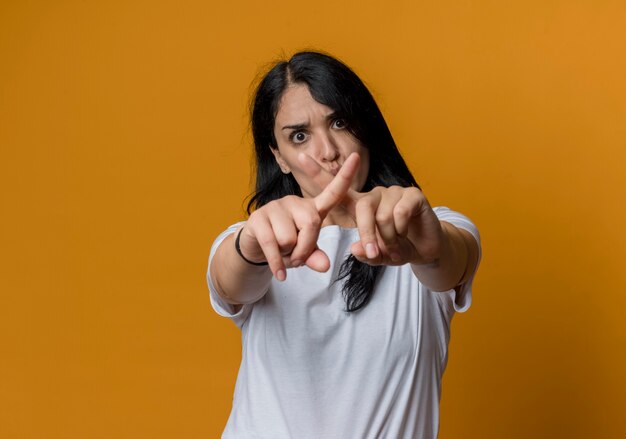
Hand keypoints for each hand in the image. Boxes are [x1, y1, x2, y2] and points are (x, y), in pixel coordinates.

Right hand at [237, 153, 361, 280]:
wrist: (255, 246)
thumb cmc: (286, 246)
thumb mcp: (304, 252)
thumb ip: (316, 256)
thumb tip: (325, 265)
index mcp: (312, 208)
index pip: (332, 192)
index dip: (344, 176)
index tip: (356, 156)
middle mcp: (295, 202)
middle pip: (311, 225)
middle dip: (305, 249)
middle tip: (296, 256)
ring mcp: (275, 208)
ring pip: (289, 238)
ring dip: (287, 255)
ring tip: (282, 251)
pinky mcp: (258, 218)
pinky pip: (272, 245)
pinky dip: (277, 264)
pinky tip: (279, 274)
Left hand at [298, 153, 444, 266]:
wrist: (425, 249)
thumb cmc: (396, 248)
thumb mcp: (377, 256)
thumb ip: (365, 254)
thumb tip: (356, 248)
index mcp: (360, 206)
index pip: (337, 189)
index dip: (318, 174)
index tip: (301, 157)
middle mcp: (375, 194)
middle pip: (363, 209)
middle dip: (368, 235)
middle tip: (375, 253)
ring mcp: (394, 192)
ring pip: (382, 215)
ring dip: (389, 237)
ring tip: (396, 245)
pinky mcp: (413, 194)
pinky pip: (400, 213)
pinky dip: (402, 230)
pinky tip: (407, 232)